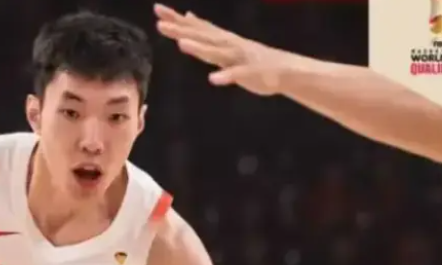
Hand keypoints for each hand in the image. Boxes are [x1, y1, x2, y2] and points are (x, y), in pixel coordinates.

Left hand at [154, 3, 295, 95]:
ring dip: (200, 48)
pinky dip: (225, 76)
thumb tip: (188, 16)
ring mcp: (239, 58)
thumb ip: (205, 30)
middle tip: (160, 24)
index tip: (157, 9)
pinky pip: (236, 75)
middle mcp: (228, 44)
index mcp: (220, 39)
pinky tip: (213, 79)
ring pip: (217, 52)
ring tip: (182, 44)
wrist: (284, 70)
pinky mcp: (250, 73)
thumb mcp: (224, 41)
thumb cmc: (251, 58)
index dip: (176, 18)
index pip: (195, 26)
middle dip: (181, 30)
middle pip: (201, 36)